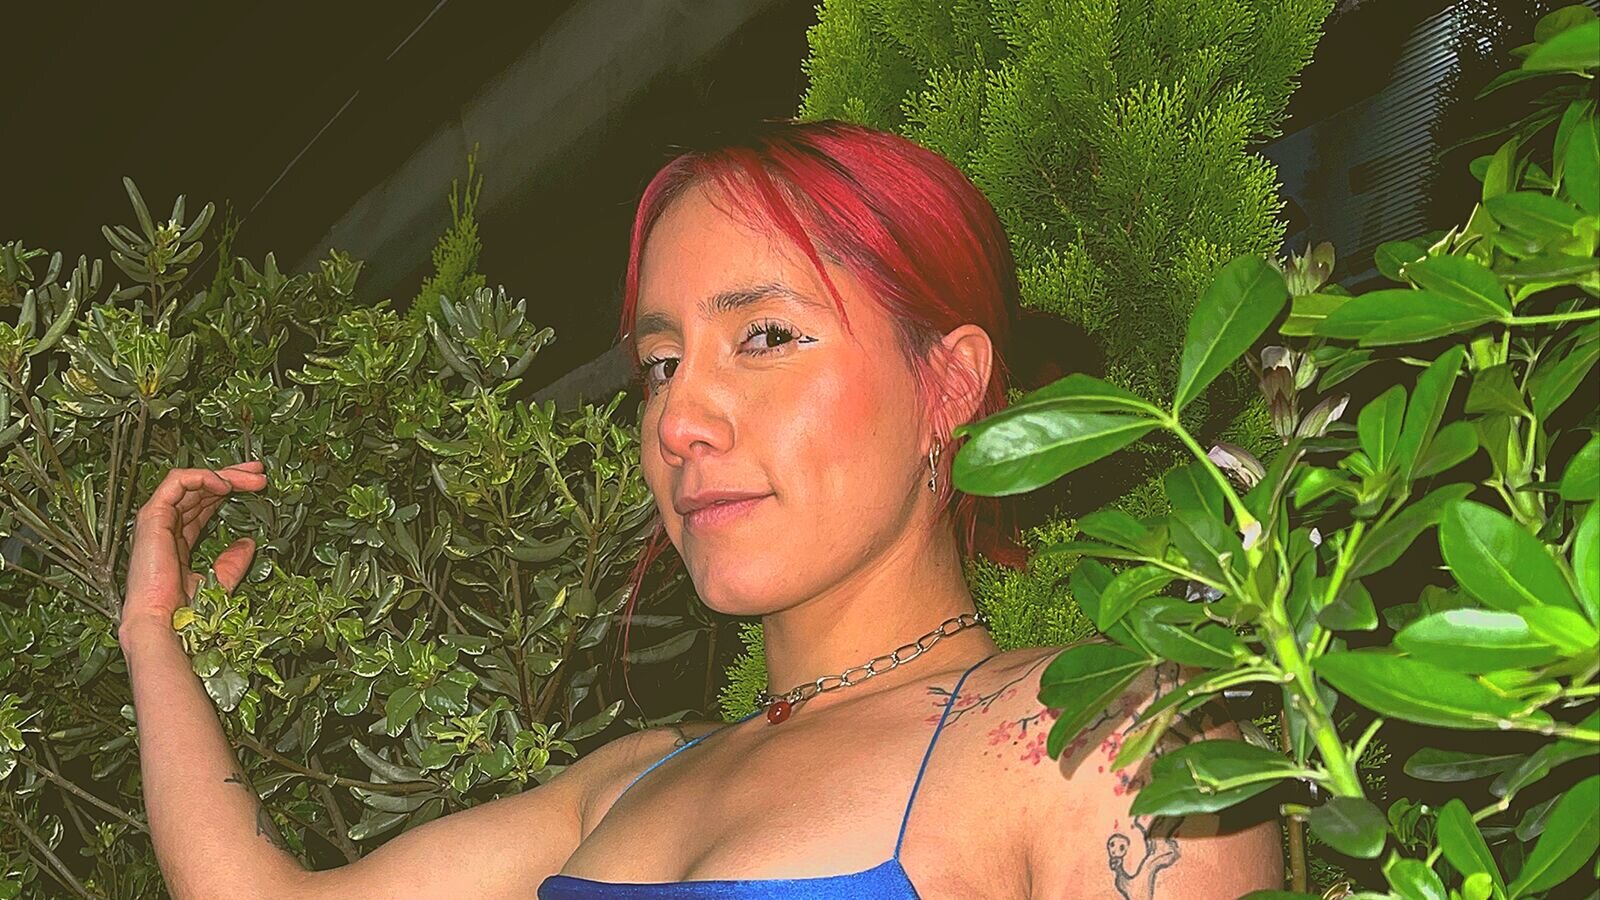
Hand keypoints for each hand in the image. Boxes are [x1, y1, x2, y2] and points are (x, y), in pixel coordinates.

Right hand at [121, 462, 268, 637]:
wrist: (163, 623)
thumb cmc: (184, 611)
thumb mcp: (219, 581)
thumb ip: (233, 562)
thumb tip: (249, 543)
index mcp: (179, 540)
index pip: (206, 504)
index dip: (231, 490)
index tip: (258, 485)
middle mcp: (167, 526)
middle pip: (201, 489)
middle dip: (232, 476)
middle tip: (261, 473)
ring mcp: (157, 520)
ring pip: (191, 481)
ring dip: (224, 474)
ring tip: (253, 477)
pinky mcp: (152, 517)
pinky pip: (176, 483)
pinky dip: (201, 477)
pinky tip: (226, 485)